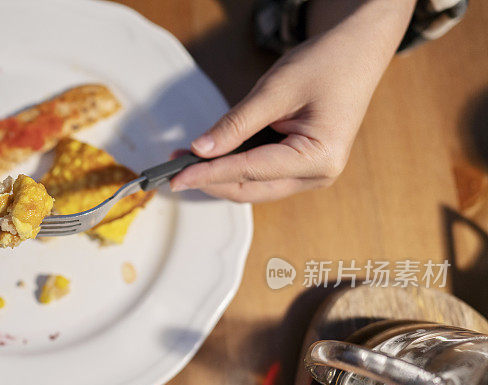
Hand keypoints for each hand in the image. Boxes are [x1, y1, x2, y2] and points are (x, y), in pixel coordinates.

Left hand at [171, 0, 414, 201]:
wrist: (358, 50)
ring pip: (252, 185)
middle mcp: (317, 175)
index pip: (249, 172)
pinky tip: (211, 154)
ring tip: (186, 159)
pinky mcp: (301, 166)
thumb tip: (200, 149)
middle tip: (173, 168)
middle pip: (249, 188)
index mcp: (318, 158)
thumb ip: (236, 123)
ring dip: (219, 174)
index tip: (176, 177)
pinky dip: (234, 165)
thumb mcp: (275, 90)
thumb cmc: (326, 63)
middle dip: (209, 180)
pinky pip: (260, 173)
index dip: (208, 174)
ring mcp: (311, 174)